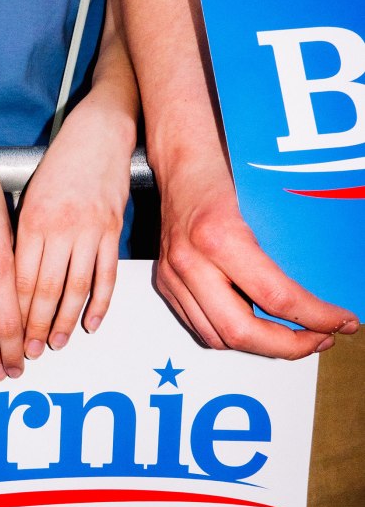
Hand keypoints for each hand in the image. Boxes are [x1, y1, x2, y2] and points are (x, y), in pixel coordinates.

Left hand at [15, 100, 133, 357]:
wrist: (100, 135)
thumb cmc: (60, 164)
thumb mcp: (31, 197)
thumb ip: (25, 236)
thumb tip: (15, 279)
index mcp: (34, 222)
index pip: (22, 279)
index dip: (15, 312)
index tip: (7, 335)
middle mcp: (61, 230)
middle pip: (47, 290)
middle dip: (36, 326)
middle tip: (28, 352)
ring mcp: (90, 232)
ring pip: (76, 288)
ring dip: (65, 321)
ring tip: (56, 344)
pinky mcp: (113, 231)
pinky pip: (106, 276)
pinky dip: (99, 303)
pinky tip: (90, 324)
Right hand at [155, 152, 358, 358]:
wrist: (179, 159)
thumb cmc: (221, 168)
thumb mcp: (264, 201)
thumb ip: (286, 247)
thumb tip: (325, 286)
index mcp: (219, 237)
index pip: (275, 298)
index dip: (314, 318)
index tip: (340, 322)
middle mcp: (190, 262)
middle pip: (242, 332)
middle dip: (288, 347)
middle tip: (320, 339)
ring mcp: (173, 276)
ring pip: (218, 337)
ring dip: (260, 346)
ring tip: (294, 337)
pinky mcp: (166, 283)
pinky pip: (200, 326)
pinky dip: (232, 335)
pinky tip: (257, 327)